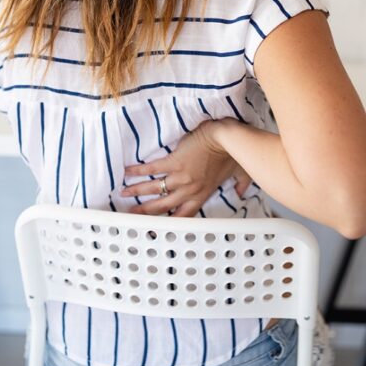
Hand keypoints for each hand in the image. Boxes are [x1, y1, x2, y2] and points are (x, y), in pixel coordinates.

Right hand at [119, 119, 251, 215]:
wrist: (226, 139)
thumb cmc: (234, 154)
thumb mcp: (238, 173)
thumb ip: (239, 185)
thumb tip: (241, 193)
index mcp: (202, 194)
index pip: (184, 214)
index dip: (169, 222)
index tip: (156, 226)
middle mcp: (189, 190)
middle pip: (163, 205)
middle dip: (145, 211)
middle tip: (131, 215)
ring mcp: (180, 177)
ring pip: (155, 189)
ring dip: (137, 192)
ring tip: (123, 194)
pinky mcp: (174, 162)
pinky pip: (153, 169)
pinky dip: (138, 171)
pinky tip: (126, 172)